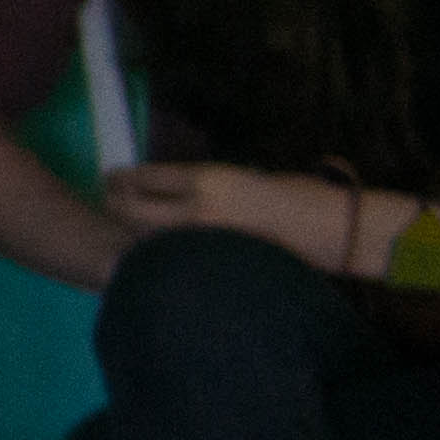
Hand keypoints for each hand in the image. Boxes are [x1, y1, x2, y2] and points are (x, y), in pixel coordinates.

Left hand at [98, 159, 335, 260]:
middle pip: (133, 208)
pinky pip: (173, 256)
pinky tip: (152, 250)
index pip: (146, 177)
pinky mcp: (212, 263)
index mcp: (208, 179)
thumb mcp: (247, 178)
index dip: (123, 178)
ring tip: (123, 224)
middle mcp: (198, 208)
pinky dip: (157, 251)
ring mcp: (203, 239)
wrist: (331, 230)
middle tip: (107, 199)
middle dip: (115, 203)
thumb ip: (209, 186)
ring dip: (131, 229)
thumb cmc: (298, 195)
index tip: (111, 177)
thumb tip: (179, 192)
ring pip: (147, 236)